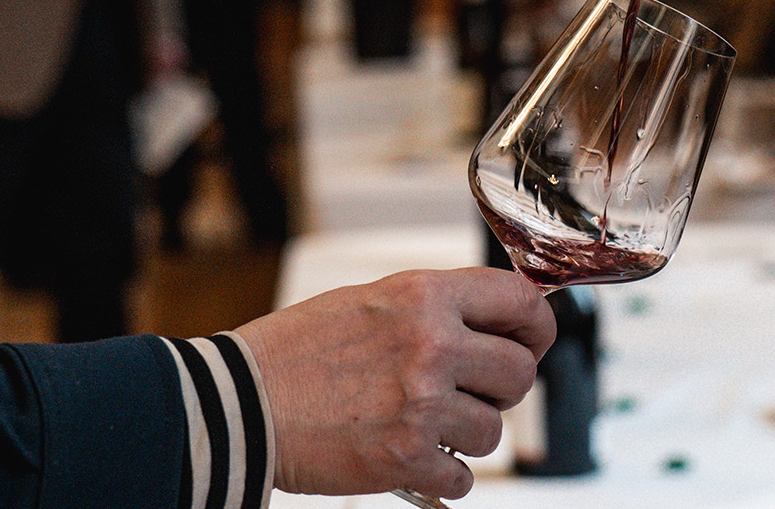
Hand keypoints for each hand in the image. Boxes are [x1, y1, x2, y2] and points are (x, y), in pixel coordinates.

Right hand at [233, 268, 555, 498]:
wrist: (238, 402)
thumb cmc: (297, 351)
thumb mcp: (372, 301)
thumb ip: (436, 308)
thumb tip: (495, 323)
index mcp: (424, 296)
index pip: (520, 301)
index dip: (535, 327)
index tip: (530, 341)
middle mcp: (431, 344)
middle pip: (520, 373)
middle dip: (503, 389)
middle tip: (472, 393)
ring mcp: (421, 403)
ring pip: (493, 430)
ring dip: (467, 435)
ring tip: (423, 424)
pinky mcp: (407, 457)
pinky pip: (463, 477)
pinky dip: (443, 475)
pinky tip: (412, 457)